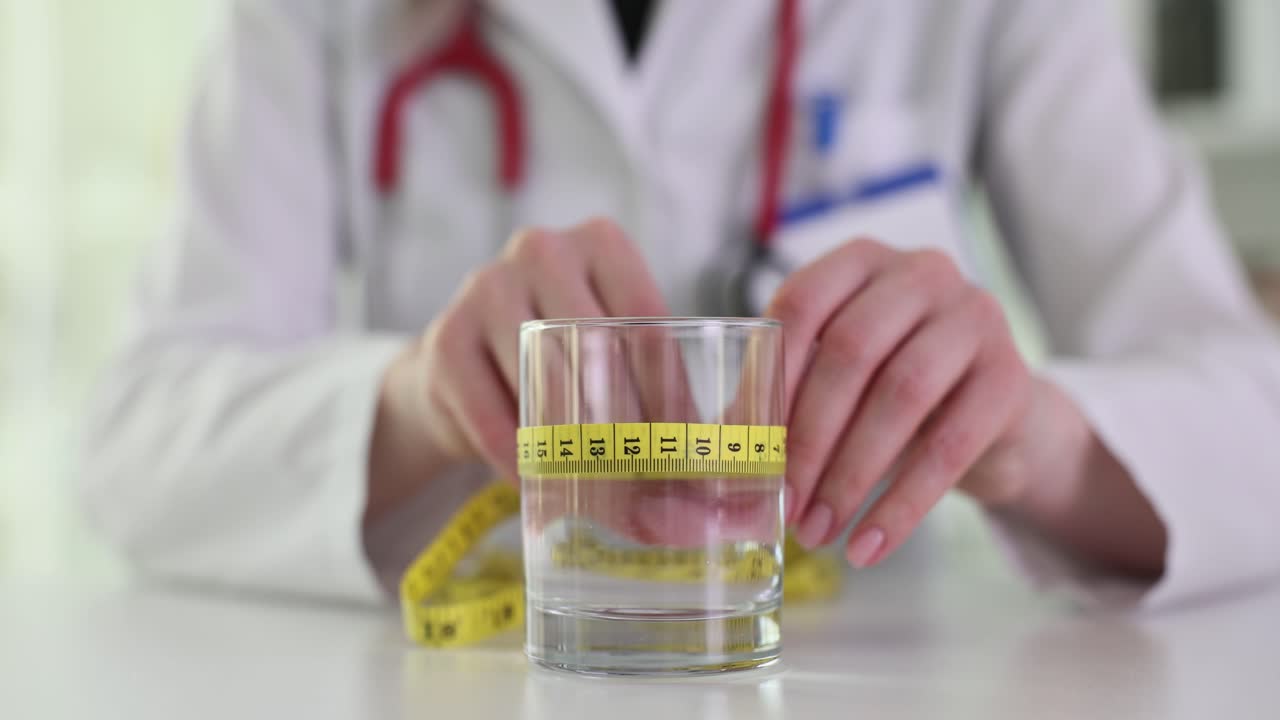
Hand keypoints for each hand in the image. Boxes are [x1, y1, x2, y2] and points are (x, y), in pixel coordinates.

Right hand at [367, 218, 668, 521]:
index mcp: (599, 242)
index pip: (646, 318)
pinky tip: (544, 484)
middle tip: (648, 476)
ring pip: (545, 378)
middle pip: (596, 344)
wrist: (460, 365)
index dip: (669, 389)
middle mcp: (541, 250)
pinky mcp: (444, 340)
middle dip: (627, 419)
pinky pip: (492, 414)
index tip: (684, 447)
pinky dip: (521, 457)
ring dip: (576, 442)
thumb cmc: (560, 356)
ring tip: (603, 488)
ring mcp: (486, 288)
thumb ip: (654, 378)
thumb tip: (705, 449)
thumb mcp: (608, 345)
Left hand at [768, 238, 1035, 566]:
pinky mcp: (1011, 376)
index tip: (746, 448)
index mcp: (861, 260)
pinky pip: (950, 446)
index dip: (770, 376)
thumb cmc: (889, 393)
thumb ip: (781, 399)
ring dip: (850, 475)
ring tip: (817, 532)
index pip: (801, 304)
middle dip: (808, 438)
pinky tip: (868, 546)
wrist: (992, 419)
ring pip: (901, 396)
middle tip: (783, 504)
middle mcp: (922, 272)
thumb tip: (715, 458)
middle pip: (850, 351)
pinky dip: (901, 506)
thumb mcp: (836, 380)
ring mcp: (974, 316)